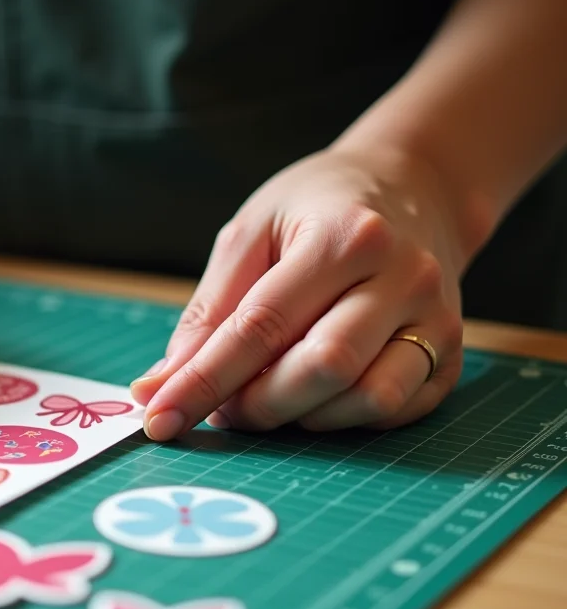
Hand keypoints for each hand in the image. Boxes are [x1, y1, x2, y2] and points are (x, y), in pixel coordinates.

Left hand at [132, 145, 469, 439]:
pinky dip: (342, 419)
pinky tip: (312, 398)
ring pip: (367, 398)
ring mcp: (436, 318)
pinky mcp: (451, 353)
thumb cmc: (317, 211)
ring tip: (266, 397)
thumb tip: (157, 388)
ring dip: (301, 418)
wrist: (415, 189)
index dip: (203, 381)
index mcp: (344, 236)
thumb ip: (206, 314)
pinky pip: (395, 410)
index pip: (260, 326)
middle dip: (256, 404)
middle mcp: (402, 277)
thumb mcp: (250, 236)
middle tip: (221, 408)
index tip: (159, 418)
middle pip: (322, 367)